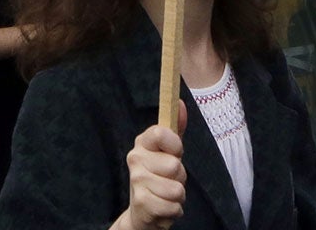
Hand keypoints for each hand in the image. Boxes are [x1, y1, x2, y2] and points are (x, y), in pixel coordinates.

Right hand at [124, 113, 185, 229]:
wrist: (142, 212)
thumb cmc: (159, 177)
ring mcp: (136, 180)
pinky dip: (174, 210)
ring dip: (178, 196)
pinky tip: (163, 207)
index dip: (175, 145)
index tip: (174, 153)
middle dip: (180, 177)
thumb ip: (176, 128)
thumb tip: (180, 103)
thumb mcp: (169, 152)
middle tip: (169, 179)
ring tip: (167, 195)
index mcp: (142, 142)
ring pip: (176, 188)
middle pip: (174, 165)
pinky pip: (173, 206)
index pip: (161, 133)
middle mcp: (135, 158)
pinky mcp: (141, 202)